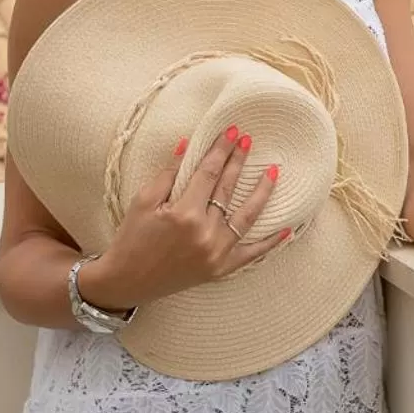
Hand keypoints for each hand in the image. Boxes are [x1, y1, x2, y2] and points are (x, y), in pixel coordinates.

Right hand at [77, 127, 286, 311]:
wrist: (125, 281)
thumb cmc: (131, 238)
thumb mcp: (143, 201)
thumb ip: (168, 173)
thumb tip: (188, 144)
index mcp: (183, 214)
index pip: (209, 172)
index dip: (221, 150)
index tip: (231, 131)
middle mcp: (204, 233)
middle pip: (228, 189)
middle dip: (238, 161)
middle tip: (248, 139)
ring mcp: (216, 253)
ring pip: (247, 216)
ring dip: (262, 192)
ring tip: (274, 171)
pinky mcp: (221, 269)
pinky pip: (252, 254)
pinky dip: (270, 243)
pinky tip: (288, 228)